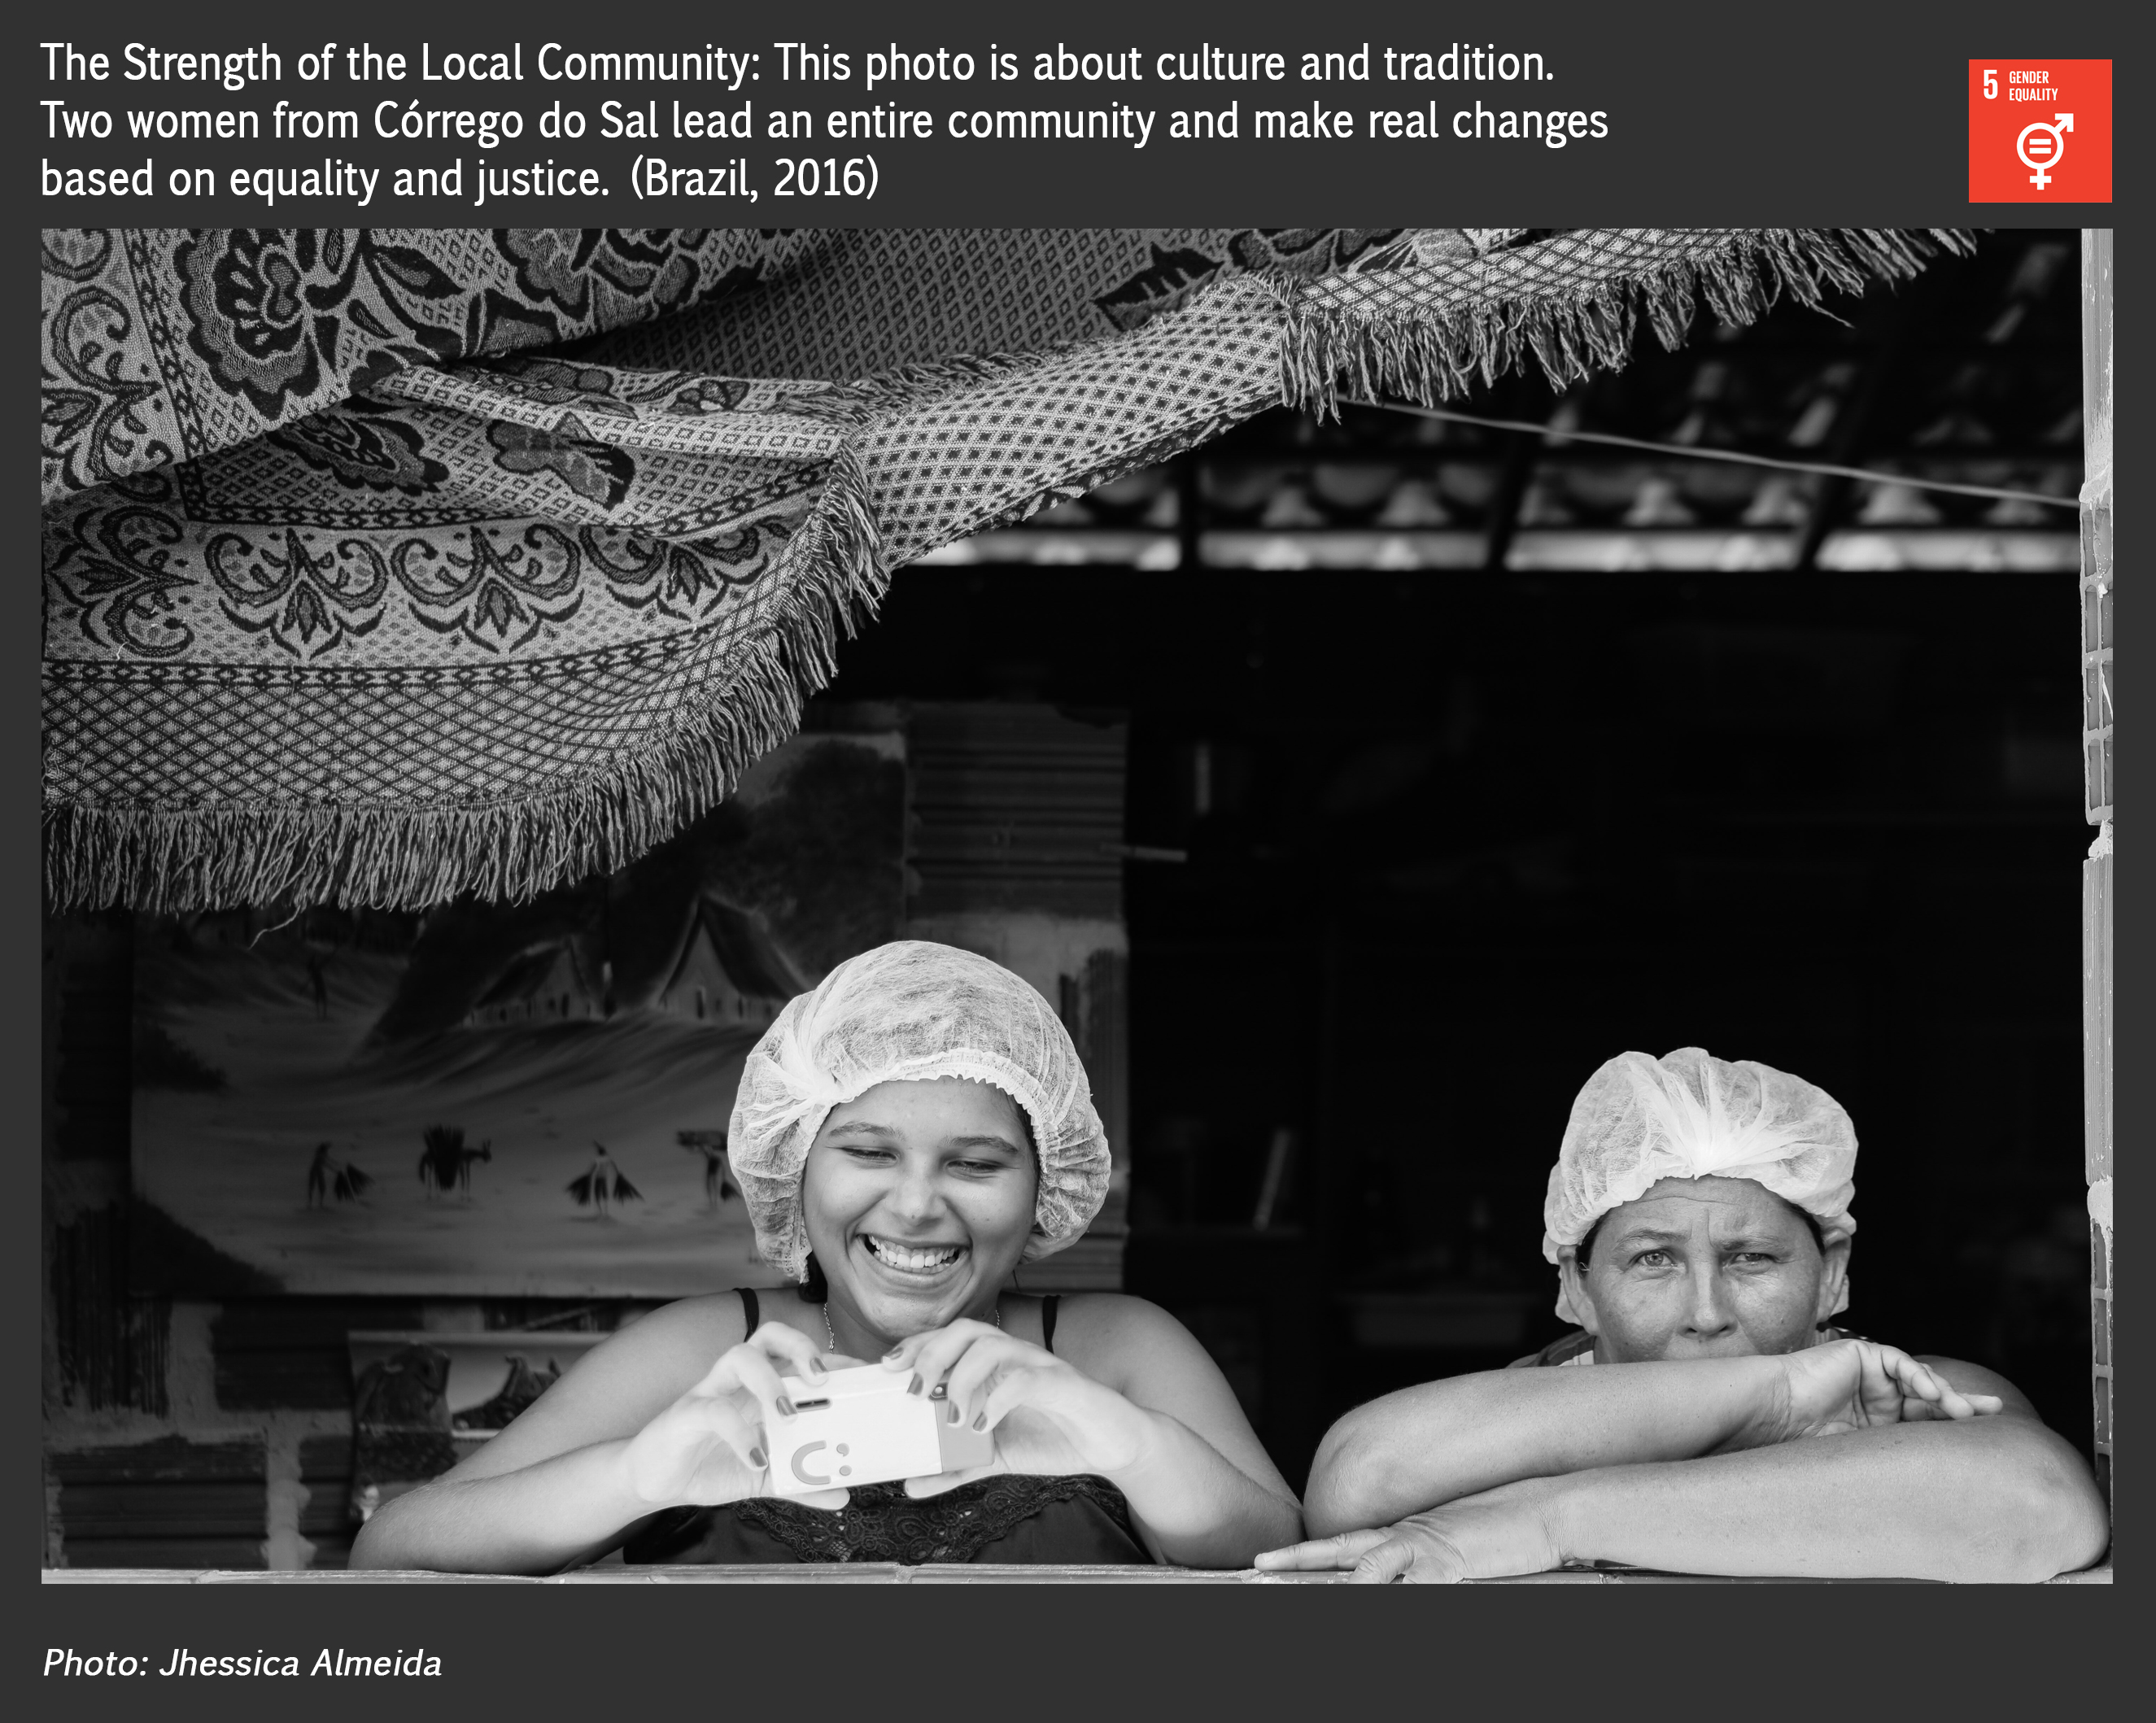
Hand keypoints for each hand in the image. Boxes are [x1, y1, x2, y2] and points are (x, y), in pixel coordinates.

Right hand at [616, 1320, 848, 1510]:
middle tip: (822, 1380)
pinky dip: (738, 1433)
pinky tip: (754, 1459)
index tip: (863, 1374)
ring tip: (788, 1414)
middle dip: (801, 1348)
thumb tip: (842, 1494)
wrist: (655, 1479)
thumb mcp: (764, 1476)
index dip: (832, 1358)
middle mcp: (738, 1380)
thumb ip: (800, 1482)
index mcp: (760, 1386)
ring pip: (740, 1356)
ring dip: (769, 1380)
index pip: (799, 1357)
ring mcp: (711, 1390)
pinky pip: (713, 1410)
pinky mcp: (686, 1413)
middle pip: (770, 1335)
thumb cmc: (711, 1463)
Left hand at [878, 1319, 1154, 1496]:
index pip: (947, 1339)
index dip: (914, 1346)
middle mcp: (1014, 1356)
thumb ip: (956, 1466)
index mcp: (995, 1365)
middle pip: (964, 1330)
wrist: (1113, 1444)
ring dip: (962, 1378)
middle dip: (931, 1354)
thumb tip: (911, 1484)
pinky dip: (999, 1399)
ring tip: (953, 1417)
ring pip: (992, 1345)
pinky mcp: (1064, 1383)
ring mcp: (1039, 1365)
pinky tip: (984, 1426)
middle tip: (915, 1392)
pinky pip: (1027, 1378)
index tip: (883, 1368)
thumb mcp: (997, 1457)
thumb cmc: (1055, 1437)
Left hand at [1254, 1477, 1565, 1583]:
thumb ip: (1422, 1559)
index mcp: (1404, 1534)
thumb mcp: (1454, 1550)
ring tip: (1302, 1585)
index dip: (1307, 1551)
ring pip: (1368, 1565)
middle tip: (1260, 1562)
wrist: (1545, 1509)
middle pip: (1339, 1547)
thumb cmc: (1505, 1531)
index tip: (1271, 1558)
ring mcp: (1426, 1549)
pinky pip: (1412, 1584)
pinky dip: (1387, 1591)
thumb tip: (1400, 1578)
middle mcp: (1406, 1538)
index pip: (1343, 1544)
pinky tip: (1366, 1595)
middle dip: (1298, 1557)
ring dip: (1335, 1583)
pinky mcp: (1451, 1565)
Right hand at [1754, 1339, 2003, 1444]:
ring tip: (1963, 1413)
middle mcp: (1879, 1397)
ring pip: (1920, 1378)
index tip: (1988, 1435)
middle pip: (1932, 1397)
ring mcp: (1870, 1374)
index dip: (1954, 1425)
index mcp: (1879, 1423)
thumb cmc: (1805, 1442)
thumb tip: (1937, 1494)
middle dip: (1965, 1402)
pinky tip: (1930, 1391)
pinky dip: (1916, 1373)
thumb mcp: (1862, 1454)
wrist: (1773, 1414)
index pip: (1926, 1421)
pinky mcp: (1861, 1355)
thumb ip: (1895, 1456)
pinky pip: (1898, 1360)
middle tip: (1995, 1409)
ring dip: (1945, 1394)